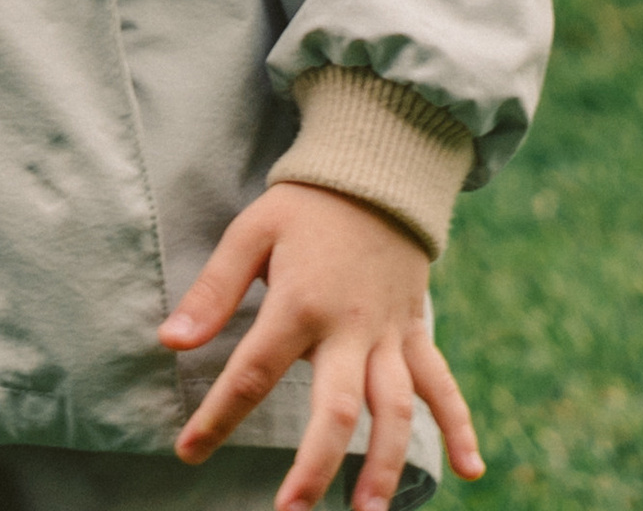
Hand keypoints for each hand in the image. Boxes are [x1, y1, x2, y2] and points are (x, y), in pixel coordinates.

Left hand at [161, 184, 479, 509]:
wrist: (375, 171)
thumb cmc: (304, 206)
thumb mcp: (250, 232)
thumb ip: (213, 291)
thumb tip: (170, 341)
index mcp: (300, 303)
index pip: (253, 373)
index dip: (218, 417)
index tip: (188, 453)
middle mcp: (350, 328)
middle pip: (334, 409)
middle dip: (314, 466)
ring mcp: (390, 334)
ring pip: (392, 409)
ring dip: (384, 464)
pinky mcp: (417, 333)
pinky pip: (442, 384)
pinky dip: (461, 425)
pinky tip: (472, 470)